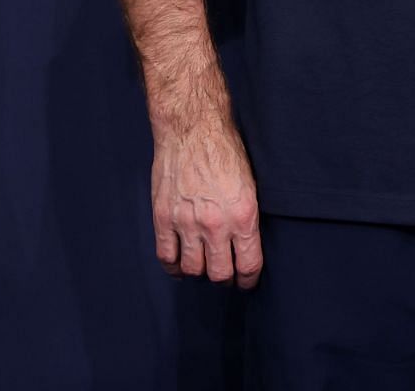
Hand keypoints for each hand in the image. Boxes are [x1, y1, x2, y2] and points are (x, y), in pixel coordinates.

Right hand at [150, 115, 261, 286]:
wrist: (193, 130)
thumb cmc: (226, 152)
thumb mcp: (251, 185)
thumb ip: (247, 217)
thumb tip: (247, 244)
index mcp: (243, 215)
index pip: (248, 265)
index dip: (249, 280)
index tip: (248, 283)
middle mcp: (215, 224)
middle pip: (219, 274)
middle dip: (226, 279)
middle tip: (227, 275)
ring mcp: (185, 223)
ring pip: (193, 269)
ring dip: (200, 272)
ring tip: (204, 266)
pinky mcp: (163, 218)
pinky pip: (166, 256)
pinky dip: (174, 266)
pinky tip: (180, 264)